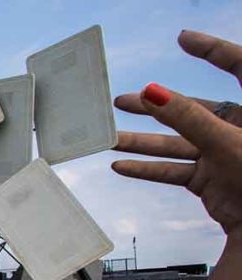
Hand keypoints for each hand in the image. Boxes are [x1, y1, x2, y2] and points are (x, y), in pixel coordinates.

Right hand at [111, 30, 241, 235]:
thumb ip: (189, 118)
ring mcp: (223, 154)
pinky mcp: (210, 180)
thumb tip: (154, 92)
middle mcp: (238, 128)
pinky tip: (122, 166)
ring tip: (110, 138)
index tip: (184, 39)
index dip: (212, 50)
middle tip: (124, 101)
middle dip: (156, 105)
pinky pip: (175, 170)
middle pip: (193, 108)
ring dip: (143, 142)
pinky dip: (149, 169)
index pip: (239, 65)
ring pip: (177, 143)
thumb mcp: (226, 142)